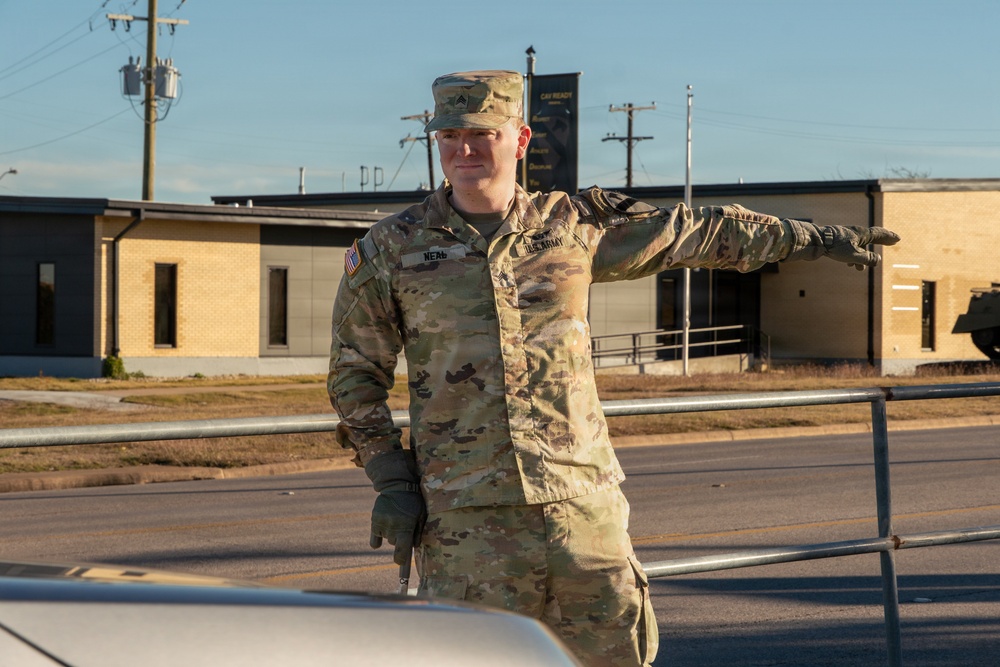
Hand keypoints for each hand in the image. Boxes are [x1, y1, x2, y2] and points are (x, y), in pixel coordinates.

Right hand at [370, 489, 425, 564]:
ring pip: (387, 538)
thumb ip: (418, 532)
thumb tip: (413, 547)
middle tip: (404, 524)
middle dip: (400, 538)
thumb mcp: (421, 515)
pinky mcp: (374, 520)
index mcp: (406, 527)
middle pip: (395, 542)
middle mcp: (392, 527)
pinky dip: (378, 536)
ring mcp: (382, 523)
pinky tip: (383, 529)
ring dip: (391, 533)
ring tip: (396, 519)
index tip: (401, 566)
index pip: (402, 551)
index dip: (401, 561)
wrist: (397, 485)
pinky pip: (375, 538)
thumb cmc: (413, 501)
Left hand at [785, 220, 899, 269]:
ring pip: (858, 246)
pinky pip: (848, 248)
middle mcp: (854, 233)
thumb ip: (867, 259)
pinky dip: (852, 256)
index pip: (879, 234)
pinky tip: (848, 264)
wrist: (813, 241)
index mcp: (861, 234)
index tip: (898, 238)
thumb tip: (877, 261)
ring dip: (862, 256)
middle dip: (881, 241)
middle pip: (871, 237)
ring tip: (859, 269)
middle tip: (891, 242)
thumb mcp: (853, 255)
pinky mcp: (836, 241)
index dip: (889, 237)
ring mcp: (844, 236)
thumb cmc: (834, 247)